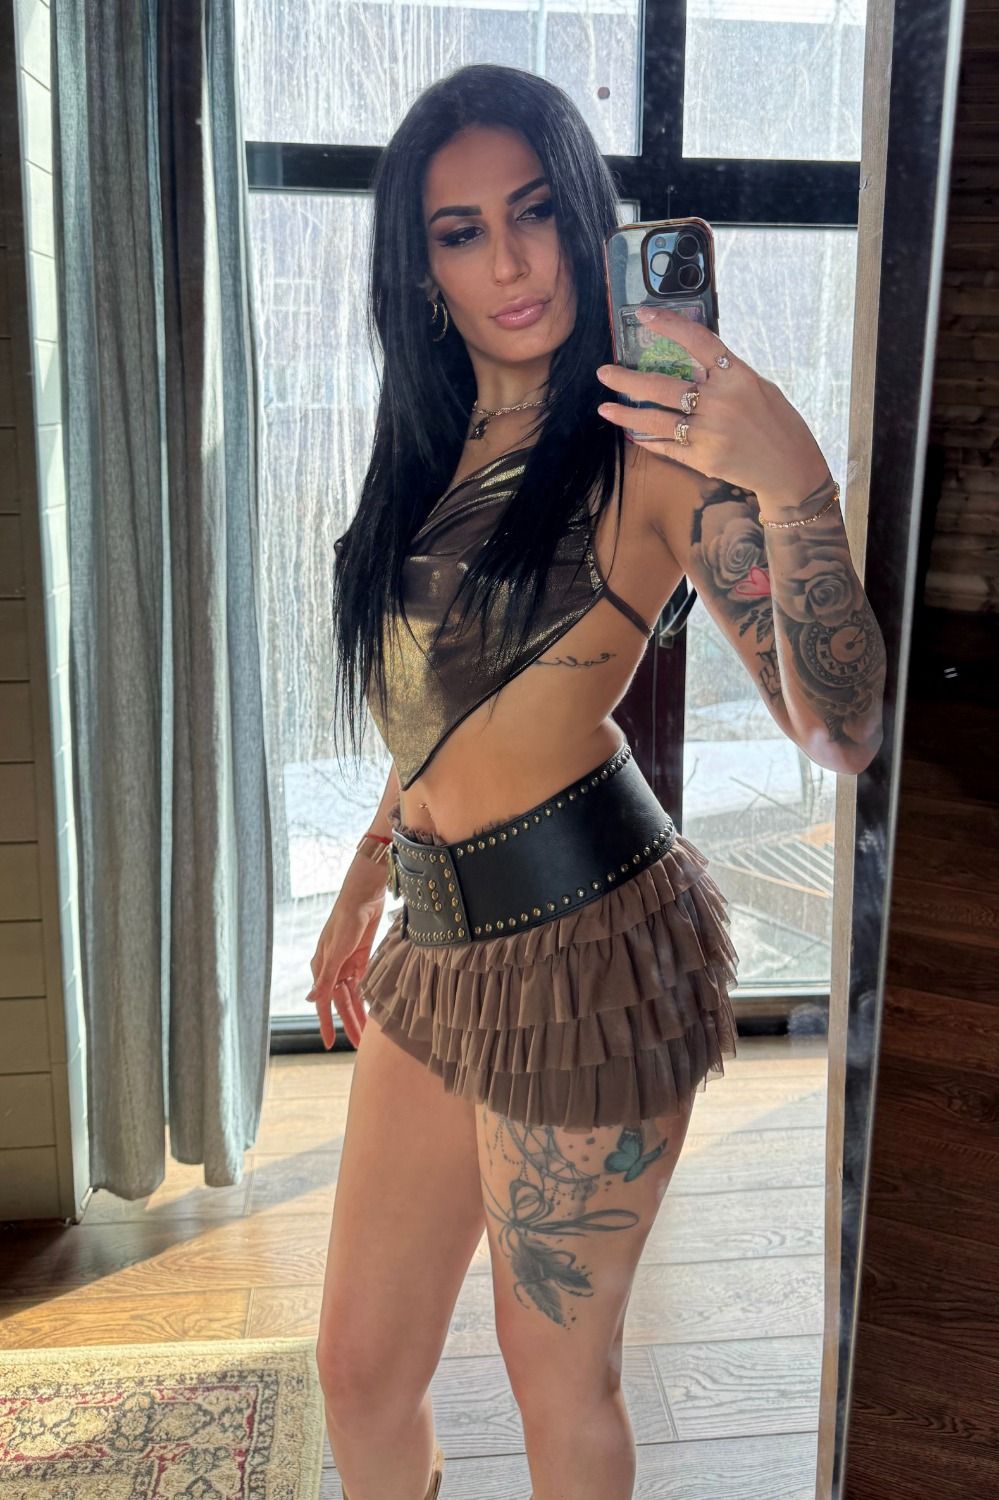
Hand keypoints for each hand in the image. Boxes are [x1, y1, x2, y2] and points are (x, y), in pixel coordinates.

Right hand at [307, 871, 385, 1048]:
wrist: (364, 897)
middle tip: (358, 1046)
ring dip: (360, 1013)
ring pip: (353, 996)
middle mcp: (333, 969)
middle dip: (349, 1023)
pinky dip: (368, 997)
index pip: (324, 1003)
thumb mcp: (336, 952)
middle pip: (341, 1003)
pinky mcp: (362, 958)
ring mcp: (347, 964)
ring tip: (368, 1034)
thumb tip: (311, 1000)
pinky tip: (374, 1010)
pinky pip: (364, 984)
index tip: (329, 1044)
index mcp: (321, 968)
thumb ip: (326, 978)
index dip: (326, 1024)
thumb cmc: (345, 921)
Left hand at [596, 305, 829, 506]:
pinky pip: (666, 446)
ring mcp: (709, 432)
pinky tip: (631, 434)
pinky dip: (647, 440)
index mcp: (737, 376)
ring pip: (655, 420)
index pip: (698, 340)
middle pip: (662, 385)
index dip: (669, 325)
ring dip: (626, 414)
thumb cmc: (776, 422)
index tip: (644, 315)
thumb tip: (691, 362)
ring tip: (604, 409)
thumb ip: (725, 375)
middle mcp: (720, 402)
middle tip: (604, 372)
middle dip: (627, 379)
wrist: (790, 468)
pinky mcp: (703, 459)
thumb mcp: (757, 387)